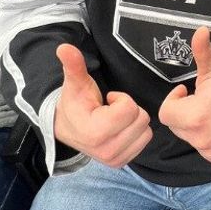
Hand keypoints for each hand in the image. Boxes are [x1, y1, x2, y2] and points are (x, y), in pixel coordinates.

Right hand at [53, 44, 152, 167]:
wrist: (66, 128)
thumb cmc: (75, 103)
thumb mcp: (75, 83)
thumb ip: (74, 66)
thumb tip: (64, 47)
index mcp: (94, 132)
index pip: (130, 108)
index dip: (121, 98)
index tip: (108, 99)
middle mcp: (106, 150)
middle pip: (141, 118)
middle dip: (129, 109)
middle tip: (110, 110)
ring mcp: (114, 158)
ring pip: (146, 129)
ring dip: (134, 120)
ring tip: (113, 119)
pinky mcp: (121, 162)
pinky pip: (146, 140)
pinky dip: (137, 131)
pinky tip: (119, 129)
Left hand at [159, 27, 210, 167]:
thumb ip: (202, 51)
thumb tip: (200, 29)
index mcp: (194, 115)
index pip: (166, 113)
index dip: (175, 100)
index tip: (188, 91)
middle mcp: (201, 138)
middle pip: (177, 126)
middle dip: (185, 113)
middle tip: (204, 102)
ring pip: (190, 138)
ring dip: (196, 127)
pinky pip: (204, 150)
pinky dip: (209, 141)